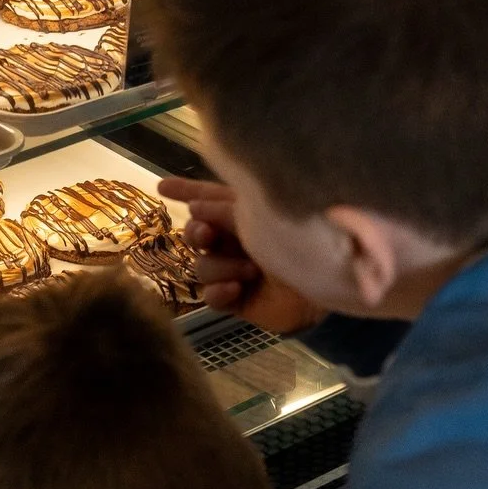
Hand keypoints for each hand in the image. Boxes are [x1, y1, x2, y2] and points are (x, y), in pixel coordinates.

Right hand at [158, 178, 321, 333]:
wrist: (326, 280)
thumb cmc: (301, 238)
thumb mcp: (259, 217)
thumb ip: (225, 210)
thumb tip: (194, 207)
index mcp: (242, 215)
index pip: (206, 199)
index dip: (184, 192)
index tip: (161, 187)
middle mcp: (234, 241)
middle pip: (195, 235)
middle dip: (197, 234)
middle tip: (208, 235)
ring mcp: (233, 271)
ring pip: (202, 267)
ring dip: (221, 266)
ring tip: (251, 269)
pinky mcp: (237, 301)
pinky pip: (211, 298)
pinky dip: (219, 292)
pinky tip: (235, 289)